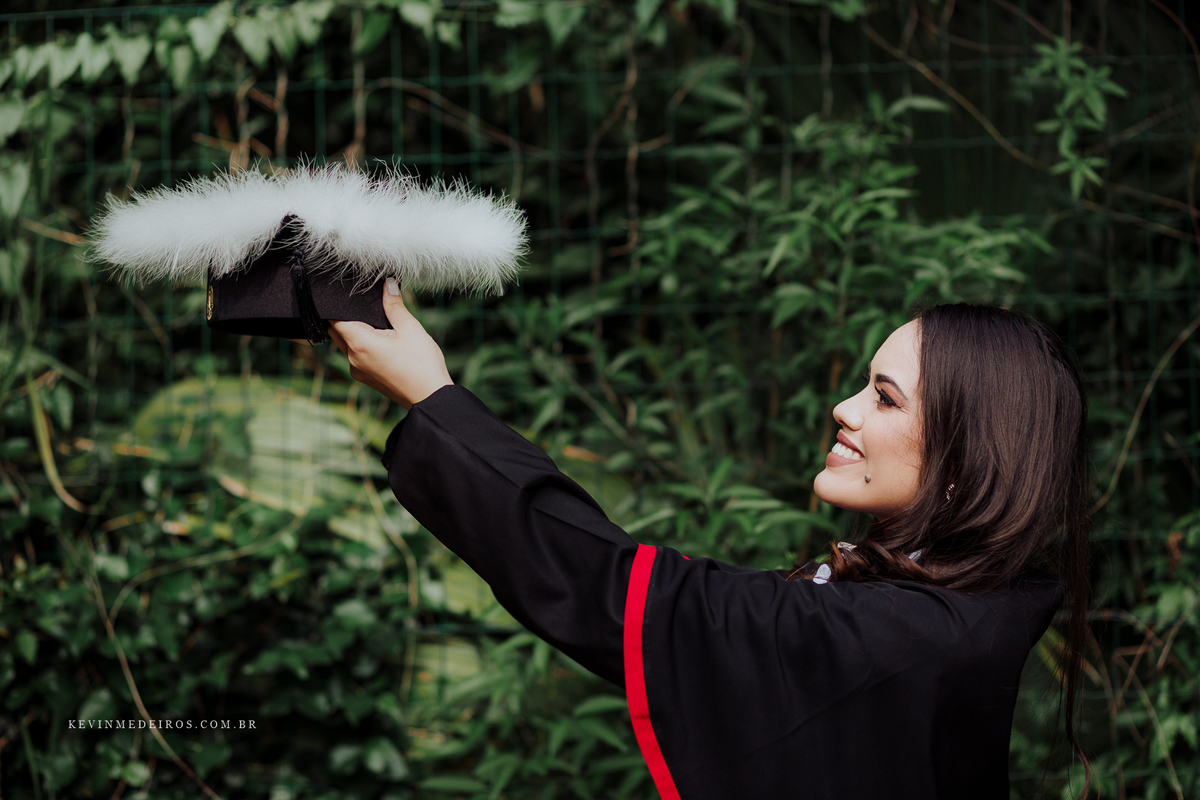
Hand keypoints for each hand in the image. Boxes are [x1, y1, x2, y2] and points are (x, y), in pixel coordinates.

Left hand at [328, 279, 452, 409]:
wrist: (431, 398)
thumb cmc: (422, 365)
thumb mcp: (410, 328)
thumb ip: (394, 305)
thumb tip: (387, 283)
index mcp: (360, 344)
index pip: (334, 319)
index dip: (340, 306)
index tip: (351, 296)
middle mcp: (352, 359)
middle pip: (336, 331)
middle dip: (346, 318)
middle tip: (367, 308)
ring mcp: (358, 371)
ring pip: (345, 344)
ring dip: (354, 333)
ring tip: (378, 325)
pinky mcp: (366, 378)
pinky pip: (355, 356)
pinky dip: (362, 346)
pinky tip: (382, 341)